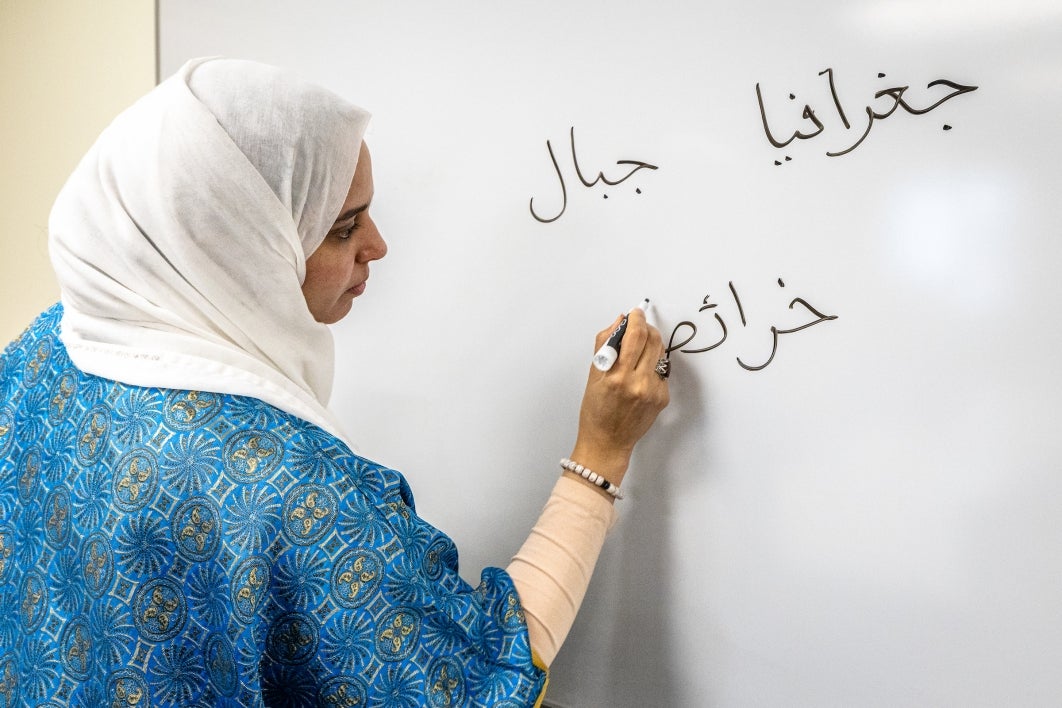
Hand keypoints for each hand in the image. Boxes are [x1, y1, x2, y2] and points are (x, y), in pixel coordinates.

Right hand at [569, 308, 669, 487]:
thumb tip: (619, 322)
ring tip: (638, 349)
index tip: (635, 313)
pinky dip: (652, 365)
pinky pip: (661, 371)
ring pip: (660, 353)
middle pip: (653, 340)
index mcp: (617, 376)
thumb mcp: (593, 376)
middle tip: (638, 327)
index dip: (637, 319)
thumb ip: (605, 345)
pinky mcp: (663, 398)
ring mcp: (654, 391)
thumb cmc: (595, 411)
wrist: (608, 443)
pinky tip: (640, 374)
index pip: (635, 336)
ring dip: (651, 344)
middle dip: (647, 328)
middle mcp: (638, 383)